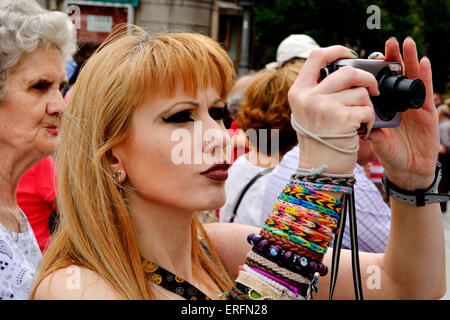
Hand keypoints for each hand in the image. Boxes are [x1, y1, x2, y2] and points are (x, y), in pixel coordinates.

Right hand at [288, 45, 378, 173]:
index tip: (350, 54)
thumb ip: (317, 91)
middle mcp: (308, 97)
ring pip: (360, 92)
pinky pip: (367, 109)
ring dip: (366, 106)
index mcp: (298, 92)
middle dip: (366, 78)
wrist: (320, 170)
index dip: (336, 50)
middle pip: (347, 71)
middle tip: (372, 89)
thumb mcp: (307, 112)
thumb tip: (341, 68)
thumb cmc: (318, 142)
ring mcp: (324, 107)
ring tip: (358, 121)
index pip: (316, 56)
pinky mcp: (342, 119)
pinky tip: (360, 131)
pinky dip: (369, 121)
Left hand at [367, 37, 438, 189]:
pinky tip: (424, 61)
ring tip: (406, 43)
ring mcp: (413, 106)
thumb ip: (371, 132)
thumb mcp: (377, 142)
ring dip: (410, 60)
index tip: (368, 58)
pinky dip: (425, 76)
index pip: (378, 84)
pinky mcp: (427, 112)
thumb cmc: (390, 155)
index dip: (375, 71)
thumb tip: (360, 123)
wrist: (409, 170)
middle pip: (396, 76)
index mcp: (383, 108)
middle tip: (388, 43)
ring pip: (411, 79)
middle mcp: (397, 103)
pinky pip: (425, 91)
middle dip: (392, 59)